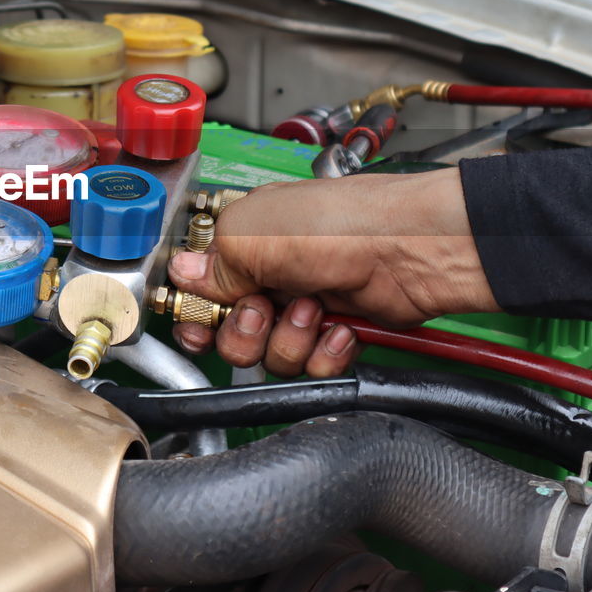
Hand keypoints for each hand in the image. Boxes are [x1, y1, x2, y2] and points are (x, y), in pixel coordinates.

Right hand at [166, 171, 496, 377]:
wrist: (410, 249)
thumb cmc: (339, 224)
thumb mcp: (254, 235)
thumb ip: (212, 264)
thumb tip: (181, 275)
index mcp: (245, 245)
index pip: (202, 293)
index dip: (197, 317)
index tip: (200, 327)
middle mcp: (272, 277)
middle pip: (231, 335)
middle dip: (245, 333)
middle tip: (262, 311)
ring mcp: (304, 306)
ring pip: (271, 356)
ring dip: (290, 339)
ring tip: (313, 309)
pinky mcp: (336, 332)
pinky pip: (312, 367)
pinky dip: (325, 352)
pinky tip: (339, 328)